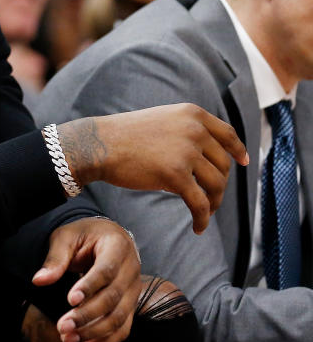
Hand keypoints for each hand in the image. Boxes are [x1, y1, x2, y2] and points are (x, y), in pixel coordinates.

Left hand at [31, 217, 140, 341]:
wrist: (108, 236)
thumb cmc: (85, 235)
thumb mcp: (67, 237)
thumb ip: (55, 259)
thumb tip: (38, 280)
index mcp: (117, 246)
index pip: (106, 271)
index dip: (89, 287)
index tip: (69, 300)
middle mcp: (131, 269)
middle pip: (112, 298)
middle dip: (86, 315)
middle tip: (62, 326)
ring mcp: (134, 289)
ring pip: (119, 317)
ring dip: (94, 332)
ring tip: (69, 337)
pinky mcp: (131, 304)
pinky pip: (124, 327)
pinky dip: (107, 339)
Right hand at [58, 104, 247, 232]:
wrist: (98, 144)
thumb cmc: (123, 136)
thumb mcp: (161, 120)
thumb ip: (185, 131)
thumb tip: (207, 157)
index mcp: (192, 114)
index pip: (227, 134)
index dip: (238, 150)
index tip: (243, 162)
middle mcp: (194, 130)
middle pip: (223, 165)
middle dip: (219, 184)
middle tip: (209, 199)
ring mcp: (186, 152)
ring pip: (216, 185)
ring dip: (213, 204)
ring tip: (203, 213)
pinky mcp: (176, 175)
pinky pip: (200, 203)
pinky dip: (202, 218)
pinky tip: (198, 227)